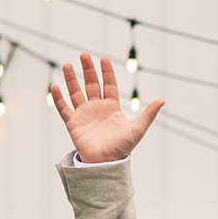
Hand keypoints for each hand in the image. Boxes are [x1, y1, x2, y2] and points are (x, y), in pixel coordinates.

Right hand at [48, 52, 163, 162]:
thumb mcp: (138, 129)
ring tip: (67, 65)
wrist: (106, 163)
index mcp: (112, 107)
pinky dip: (59, 98)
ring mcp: (84, 114)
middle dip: (88, 70)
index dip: (107, 73)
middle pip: (91, 84)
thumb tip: (163, 101)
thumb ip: (148, 114)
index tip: (104, 59)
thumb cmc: (122, 148)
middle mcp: (97, 108)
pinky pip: (64, 108)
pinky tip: (55, 86)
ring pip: (76, 92)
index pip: (109, 85)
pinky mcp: (73, 123)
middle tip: (84, 55)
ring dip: (71, 79)